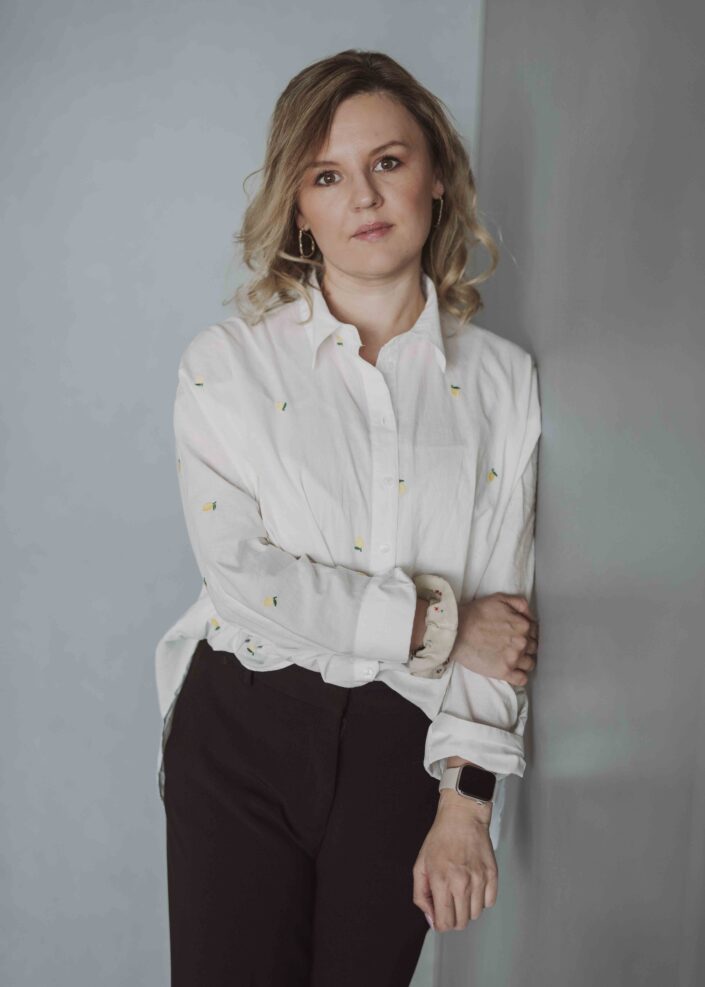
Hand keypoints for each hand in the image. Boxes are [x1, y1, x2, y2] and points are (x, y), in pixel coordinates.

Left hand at [412, 795, 496, 930]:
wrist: (463, 816)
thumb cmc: (440, 838)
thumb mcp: (420, 865)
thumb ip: (421, 895)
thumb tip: (431, 918)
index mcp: (441, 881)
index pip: (444, 923)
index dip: (440, 924)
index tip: (439, 916)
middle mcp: (462, 883)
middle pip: (461, 923)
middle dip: (452, 918)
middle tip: (449, 902)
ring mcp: (479, 879)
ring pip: (475, 915)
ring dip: (466, 909)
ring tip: (460, 891)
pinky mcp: (492, 875)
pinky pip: (489, 903)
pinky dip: (481, 900)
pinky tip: (473, 886)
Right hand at [450, 592, 537, 685]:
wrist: (456, 630)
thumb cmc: (475, 613)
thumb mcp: (499, 598)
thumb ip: (519, 603)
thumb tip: (530, 615)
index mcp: (523, 625)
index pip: (534, 632)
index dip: (526, 632)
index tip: (516, 634)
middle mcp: (522, 643)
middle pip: (533, 648)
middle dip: (525, 646)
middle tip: (512, 645)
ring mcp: (514, 659)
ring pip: (530, 664)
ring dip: (523, 661)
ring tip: (511, 658)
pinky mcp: (504, 672)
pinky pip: (522, 679)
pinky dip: (520, 677)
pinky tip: (513, 672)